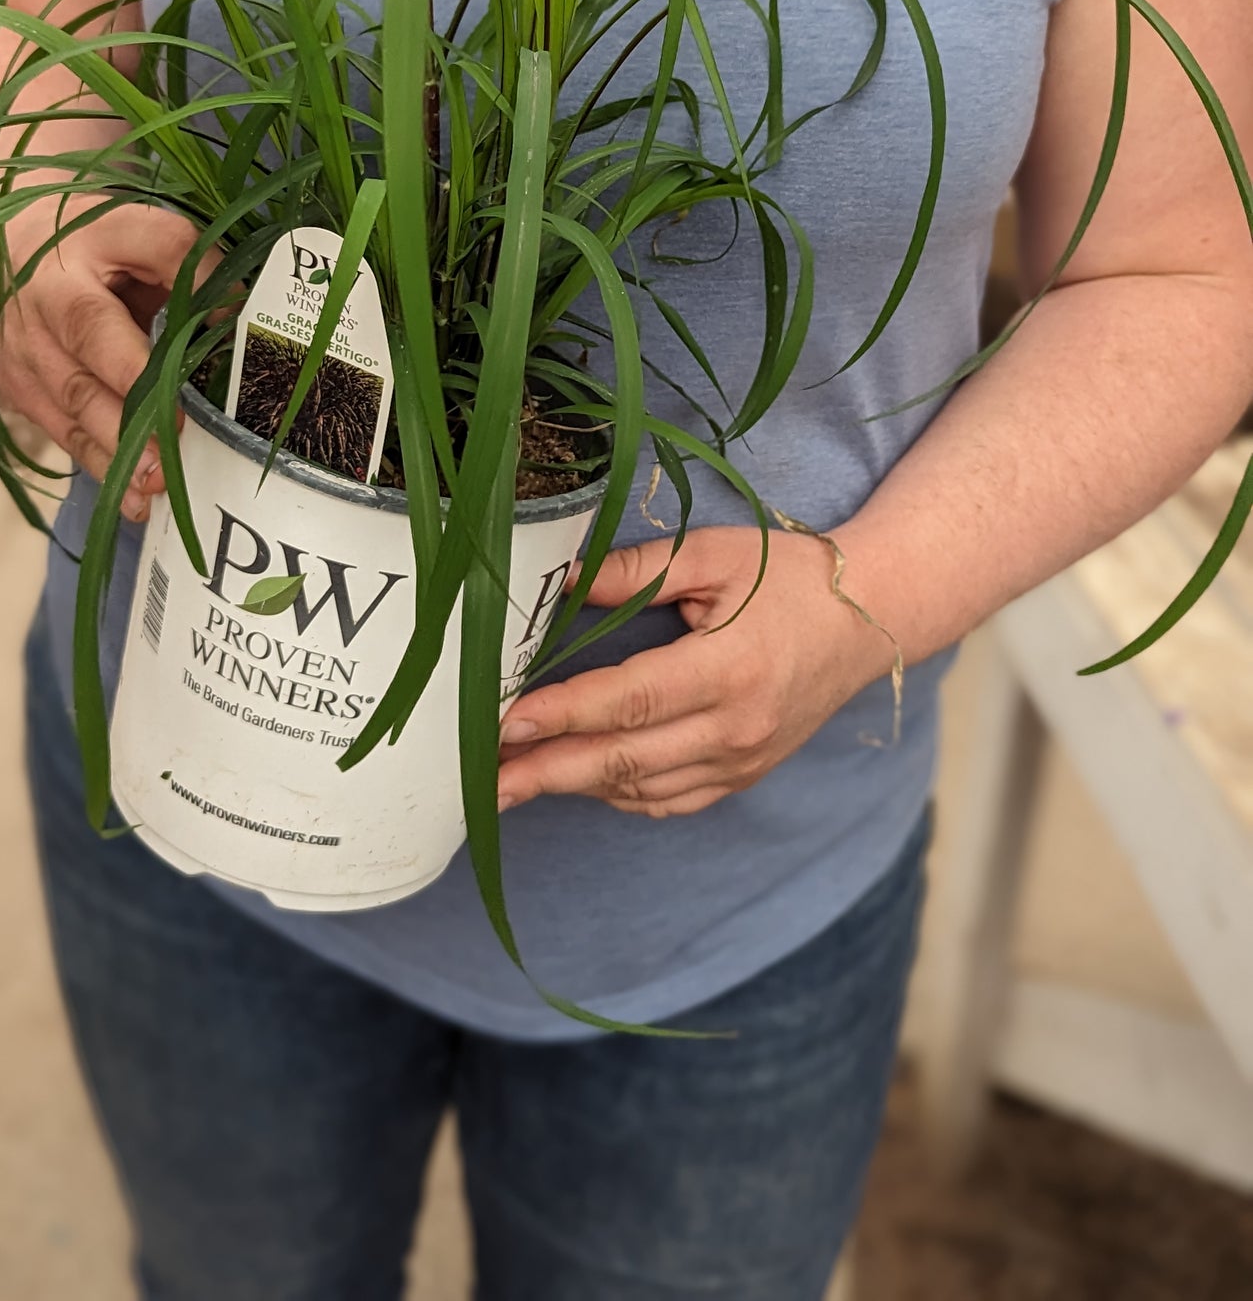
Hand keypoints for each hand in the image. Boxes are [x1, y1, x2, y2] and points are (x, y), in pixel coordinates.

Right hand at [0, 196, 209, 520]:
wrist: (0, 256)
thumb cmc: (96, 251)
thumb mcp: (141, 237)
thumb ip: (190, 267)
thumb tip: (242, 315)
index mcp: (98, 234)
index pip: (156, 242)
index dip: (194, 278)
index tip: (232, 315)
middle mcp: (50, 286)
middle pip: (94, 331)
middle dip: (137, 389)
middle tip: (180, 435)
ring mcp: (23, 341)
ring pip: (73, 394)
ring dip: (119, 443)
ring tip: (160, 479)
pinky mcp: (15, 387)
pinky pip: (60, 431)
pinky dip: (100, 465)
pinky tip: (135, 500)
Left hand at [496, 527, 891, 818]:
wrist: (870, 618)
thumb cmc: (791, 576)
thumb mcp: (716, 554)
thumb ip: (638, 570)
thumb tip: (565, 579)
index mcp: (730, 668)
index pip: (629, 700)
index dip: (563, 715)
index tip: (505, 722)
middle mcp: (737, 727)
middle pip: (624, 760)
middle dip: (546, 772)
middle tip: (483, 781)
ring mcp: (742, 760)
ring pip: (641, 788)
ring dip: (573, 787)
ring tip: (512, 783)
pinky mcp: (744, 775)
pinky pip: (669, 799)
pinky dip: (619, 793)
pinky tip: (579, 779)